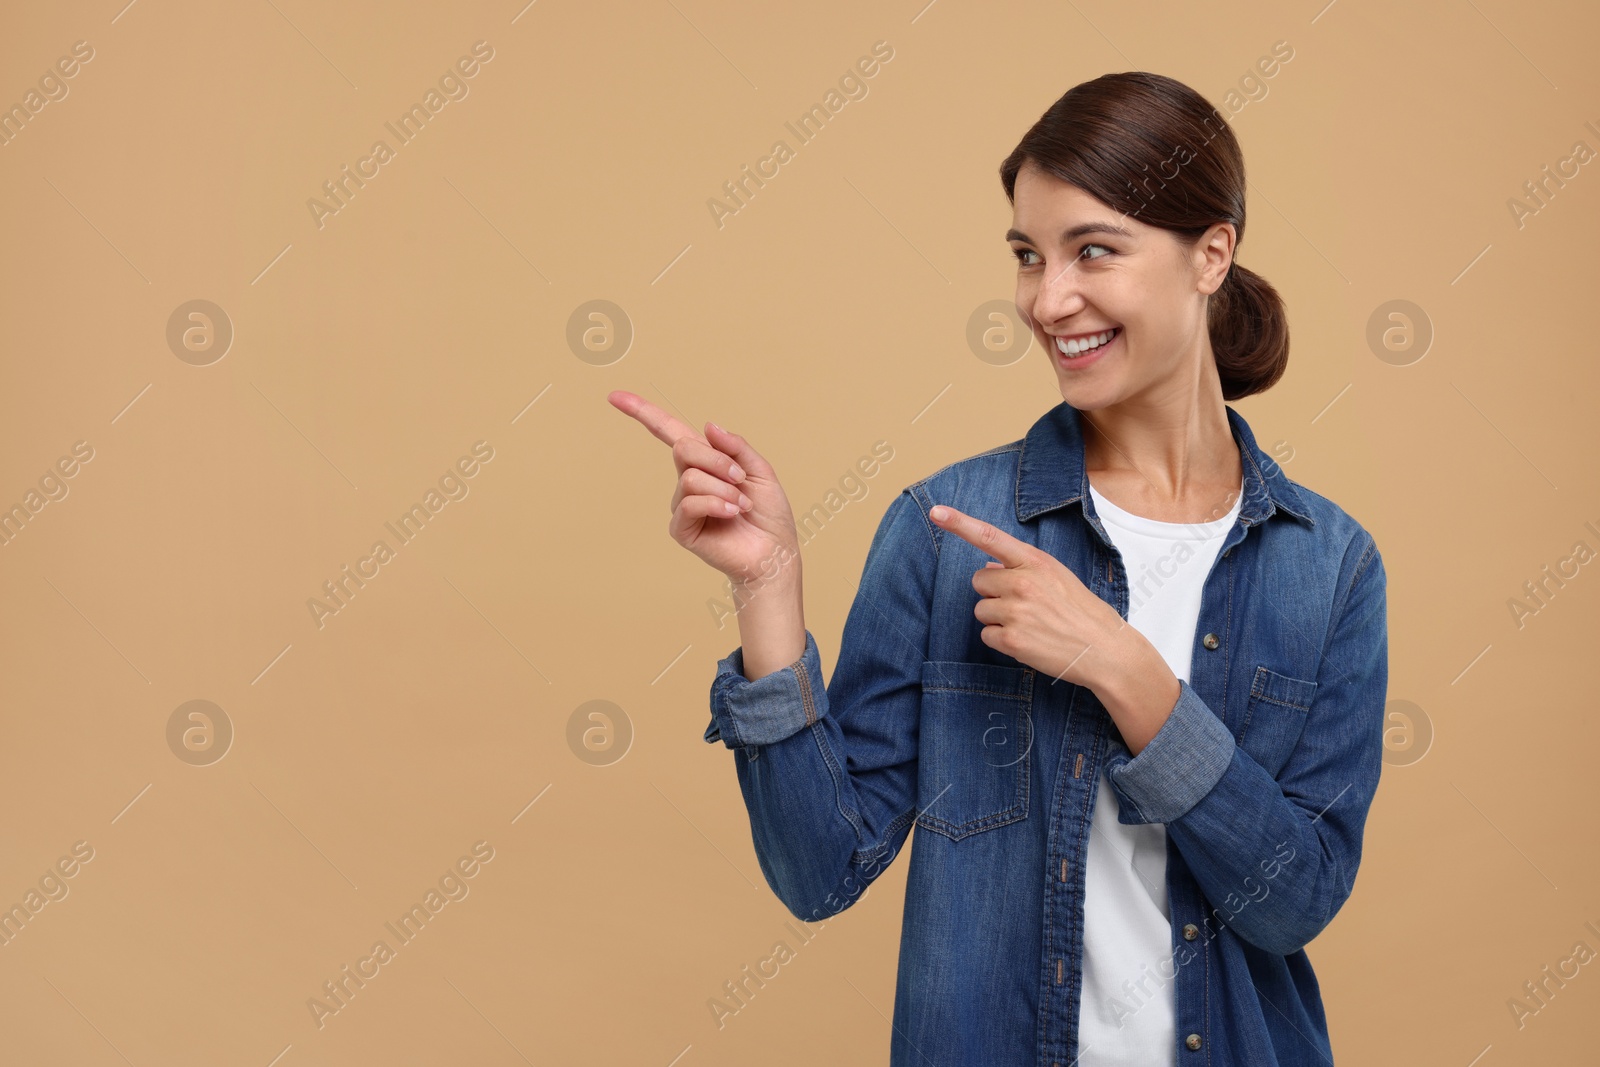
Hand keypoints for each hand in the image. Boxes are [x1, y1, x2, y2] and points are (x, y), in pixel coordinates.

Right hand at [608, 390, 801, 589]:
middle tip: (740, 478)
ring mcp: (683, 505)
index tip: (614, 396)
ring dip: (723, 488)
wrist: (774, 553)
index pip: (669, 432)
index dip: (642, 412)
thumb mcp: (759, 470)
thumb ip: (735, 447)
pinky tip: (731, 513)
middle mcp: (689, 481)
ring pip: (690, 478)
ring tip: (740, 504)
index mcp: (706, 462)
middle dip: (716, 460)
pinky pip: (689, 503)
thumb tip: (708, 426)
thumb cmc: (768, 514)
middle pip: (683, 448)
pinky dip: (716, 504)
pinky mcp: (681, 529)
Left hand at [928, 503, 1130, 688]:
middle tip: (1024, 605)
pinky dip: (1002, 640)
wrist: (1105, 649)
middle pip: (979, 581)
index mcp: (1035, 561)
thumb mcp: (1057, 577)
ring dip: (998, 618)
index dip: (960, 523)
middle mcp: (1022, 582)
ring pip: (981, 610)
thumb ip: (1022, 568)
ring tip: (1030, 624)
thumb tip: (989, 567)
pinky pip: (986, 634)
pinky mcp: (1011, 638)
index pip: (990, 537)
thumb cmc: (1082, 612)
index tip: (937, 511)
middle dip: (994, 593)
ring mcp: (1015, 611)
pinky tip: (1028, 641)